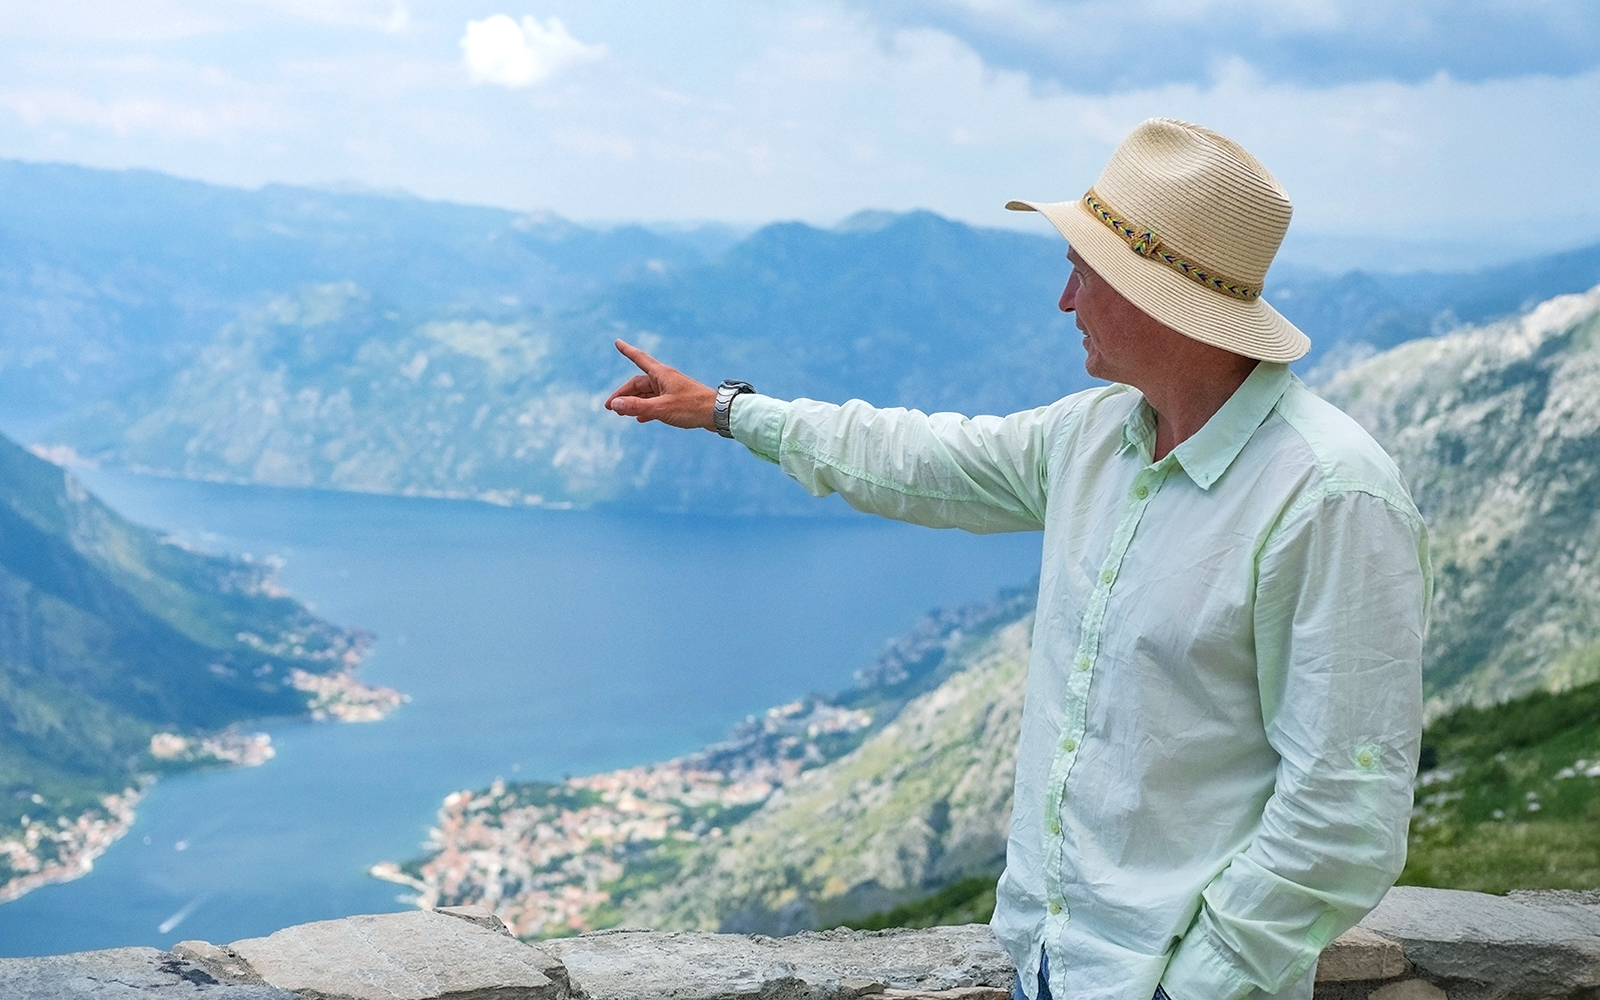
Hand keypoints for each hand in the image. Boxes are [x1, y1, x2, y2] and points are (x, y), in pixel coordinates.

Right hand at [604, 340, 718, 430]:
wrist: (718, 414)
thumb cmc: (692, 407)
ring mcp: (672, 389)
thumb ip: (637, 406)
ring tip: (621, 413)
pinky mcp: (678, 400)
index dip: (627, 351)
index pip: (639, 358)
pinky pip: (657, 402)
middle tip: (609, 407)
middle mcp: (666, 379)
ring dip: (634, 402)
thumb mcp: (661, 409)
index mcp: (662, 374)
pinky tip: (641, 419)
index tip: (618, 342)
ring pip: (648, 394)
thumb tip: (615, 405)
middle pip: (639, 383)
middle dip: (624, 394)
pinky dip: (647, 409)